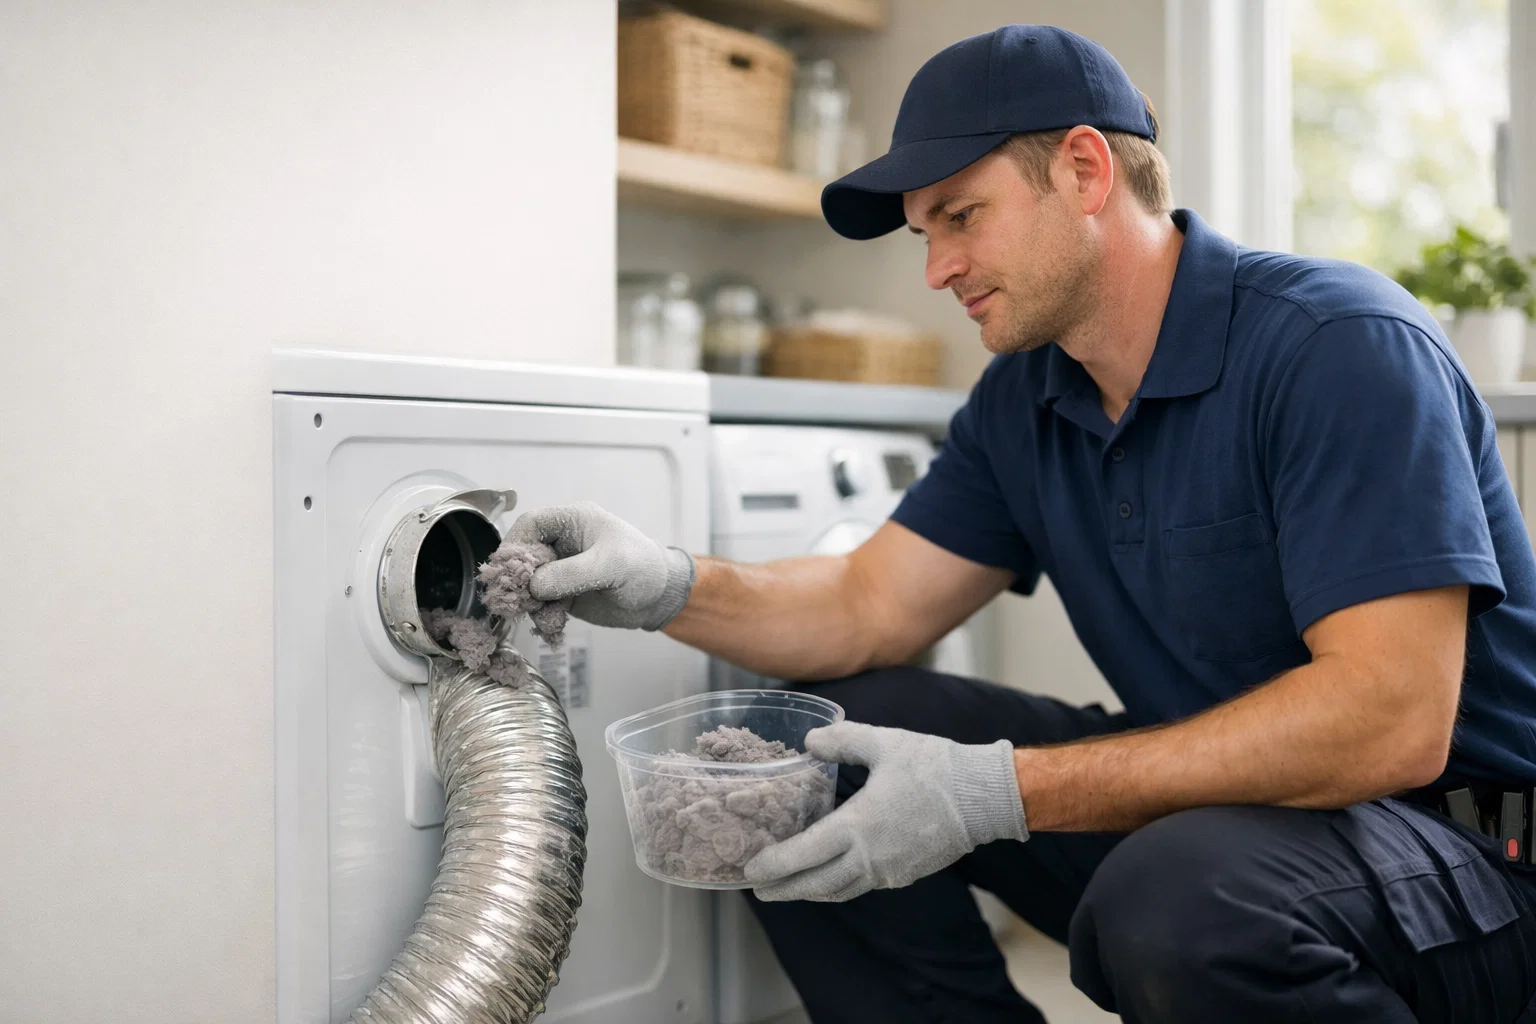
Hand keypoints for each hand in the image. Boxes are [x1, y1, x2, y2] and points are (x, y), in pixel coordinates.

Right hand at [505, 502, 693, 630]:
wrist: (660, 598)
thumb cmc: (643, 568)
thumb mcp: (611, 565)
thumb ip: (572, 573)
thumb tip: (534, 585)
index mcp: (573, 521)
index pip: (532, 523)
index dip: (516, 543)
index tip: (509, 568)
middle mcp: (562, 543)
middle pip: (524, 555)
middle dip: (519, 578)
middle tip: (518, 599)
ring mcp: (560, 569)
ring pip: (528, 583)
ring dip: (530, 602)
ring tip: (543, 617)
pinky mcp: (562, 593)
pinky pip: (540, 603)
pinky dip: (542, 615)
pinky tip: (553, 624)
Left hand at [744, 722, 1027, 902]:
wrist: (982, 797)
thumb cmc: (934, 767)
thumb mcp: (883, 743)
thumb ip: (841, 740)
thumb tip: (809, 741)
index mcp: (858, 827)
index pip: (803, 855)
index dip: (774, 865)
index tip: (751, 870)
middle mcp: (868, 858)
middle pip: (815, 884)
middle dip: (783, 889)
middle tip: (759, 889)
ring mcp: (888, 871)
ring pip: (839, 891)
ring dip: (810, 891)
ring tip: (789, 887)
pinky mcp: (904, 875)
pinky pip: (861, 886)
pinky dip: (838, 886)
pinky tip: (832, 875)